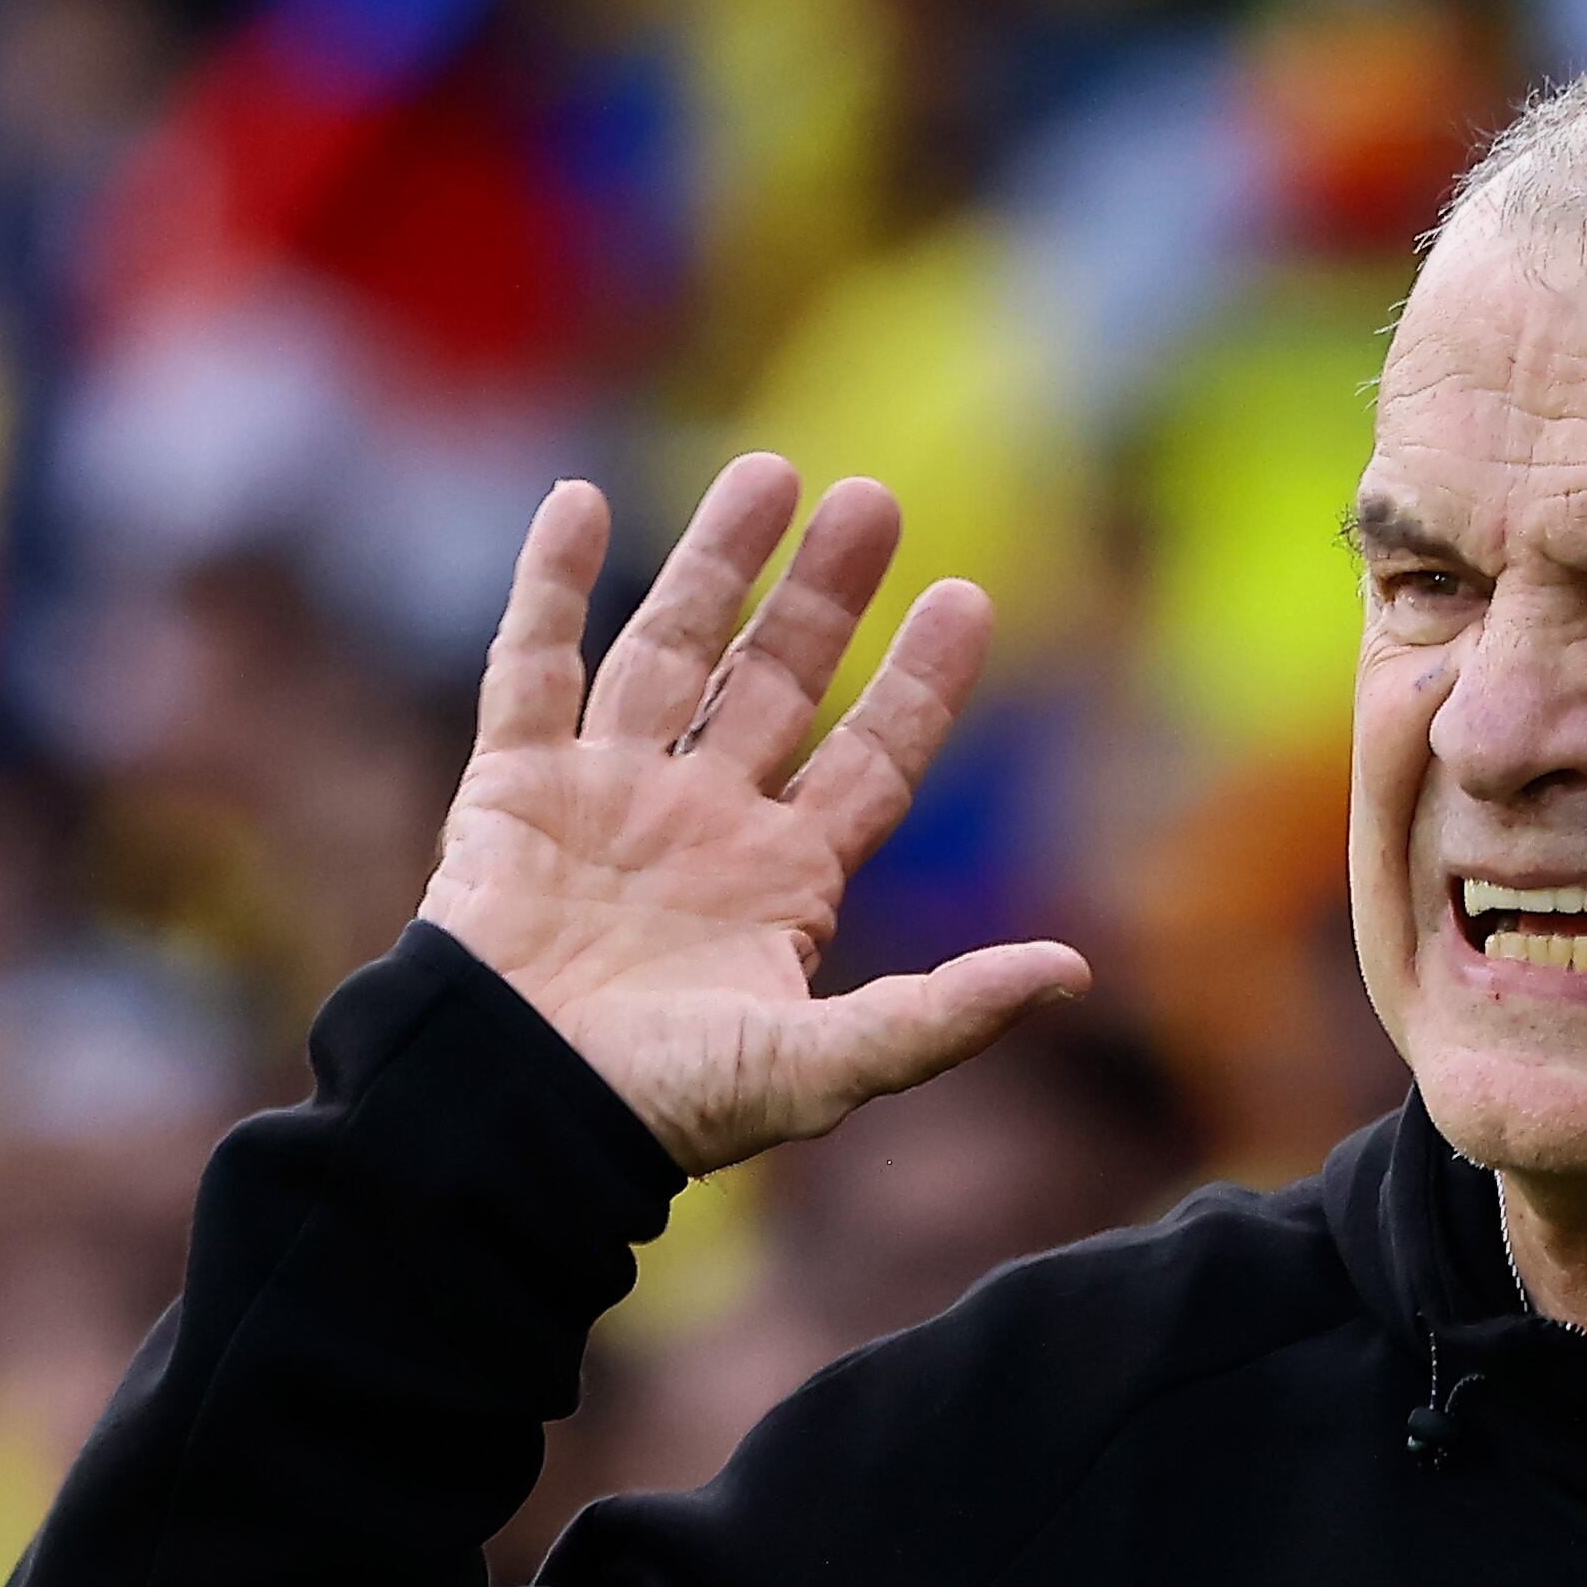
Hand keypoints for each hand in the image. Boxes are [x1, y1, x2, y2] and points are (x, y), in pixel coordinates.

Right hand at [419, 455, 1090, 1173]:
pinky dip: (550, 585)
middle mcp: (704, 824)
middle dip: (823, 596)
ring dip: (714, 563)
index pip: (871, 757)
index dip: (919, 683)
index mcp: (784, 882)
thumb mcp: (823, 1067)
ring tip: (768, 471)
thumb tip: (1074, 972)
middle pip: (777, 681)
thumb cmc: (666, 1107)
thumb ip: (944, 1015)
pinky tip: (579, 500)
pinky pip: (531, 666)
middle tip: (873, 501)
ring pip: (670, 651)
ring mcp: (608, 798)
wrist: (515, 1115)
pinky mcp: (512, 787)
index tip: (964, 597)